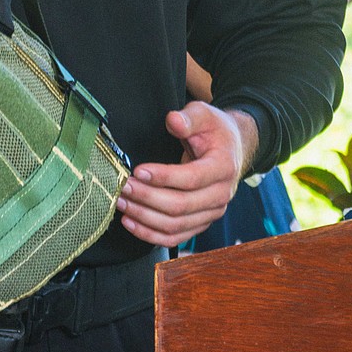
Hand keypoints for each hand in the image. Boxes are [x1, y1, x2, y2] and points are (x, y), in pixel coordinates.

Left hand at [116, 102, 258, 246]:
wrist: (230, 149)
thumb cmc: (214, 130)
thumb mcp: (203, 115)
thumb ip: (189, 118)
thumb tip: (173, 120)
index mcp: (224, 167)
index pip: (191, 178)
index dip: (163, 177)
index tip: (138, 171)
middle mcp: (221, 195)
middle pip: (181, 206)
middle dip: (147, 197)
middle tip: (123, 187)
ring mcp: (212, 212)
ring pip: (175, 225)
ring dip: (144, 217)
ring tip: (121, 203)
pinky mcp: (200, 222)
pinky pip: (175, 237)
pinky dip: (151, 234)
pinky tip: (130, 222)